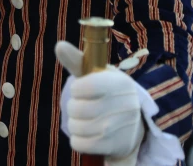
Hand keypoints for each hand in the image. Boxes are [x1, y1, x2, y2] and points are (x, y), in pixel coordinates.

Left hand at [55, 41, 144, 165]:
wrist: (133, 126)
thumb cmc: (108, 93)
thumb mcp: (96, 74)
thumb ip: (76, 60)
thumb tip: (59, 45)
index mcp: (120, 83)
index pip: (83, 87)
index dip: (77, 89)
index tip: (83, 90)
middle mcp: (125, 105)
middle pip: (76, 108)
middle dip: (74, 107)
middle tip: (85, 106)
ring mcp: (120, 129)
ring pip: (75, 127)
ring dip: (75, 124)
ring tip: (87, 120)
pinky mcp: (114, 147)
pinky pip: (79, 144)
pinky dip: (78, 140)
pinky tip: (89, 134)